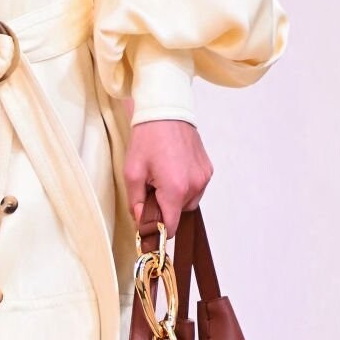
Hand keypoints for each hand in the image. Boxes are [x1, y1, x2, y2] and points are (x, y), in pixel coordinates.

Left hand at [122, 119, 212, 239]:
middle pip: (178, 214)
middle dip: (164, 207)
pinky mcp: (208, 169)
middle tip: (151, 187)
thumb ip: (135, 202)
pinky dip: (184, 185)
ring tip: (163, 175)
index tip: (147, 224)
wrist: (167, 110)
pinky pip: (196, 188)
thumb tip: (141, 221)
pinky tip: (174, 169)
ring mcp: (204, 177)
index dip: (157, 229)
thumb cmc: (147, 138)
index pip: (170, 227)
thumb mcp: (132, 171)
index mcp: (175, 189)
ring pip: (188, 202)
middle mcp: (195, 186)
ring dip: (175, 197)